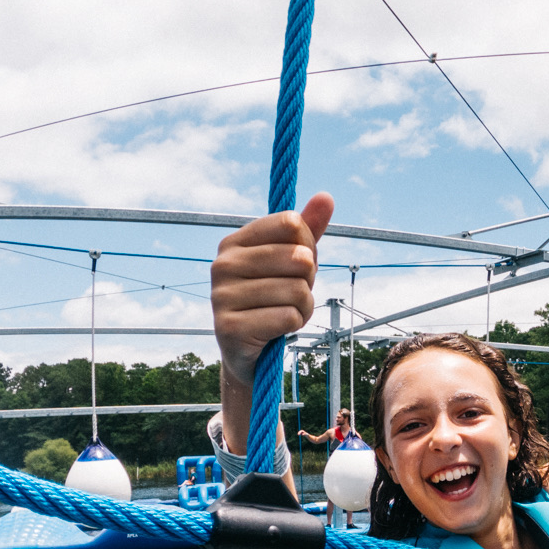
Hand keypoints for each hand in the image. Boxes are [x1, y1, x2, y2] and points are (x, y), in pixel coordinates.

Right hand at [211, 192, 334, 390]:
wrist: (248, 351)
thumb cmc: (271, 299)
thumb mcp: (290, 261)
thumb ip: (307, 230)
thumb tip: (326, 197)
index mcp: (234, 242)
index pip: (292, 224)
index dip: (309, 246)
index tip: (296, 264)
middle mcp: (222, 265)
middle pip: (299, 258)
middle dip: (308, 280)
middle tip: (291, 293)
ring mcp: (221, 296)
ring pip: (297, 290)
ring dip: (303, 306)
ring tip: (285, 312)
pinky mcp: (230, 327)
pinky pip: (288, 317)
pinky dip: (295, 324)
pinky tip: (279, 328)